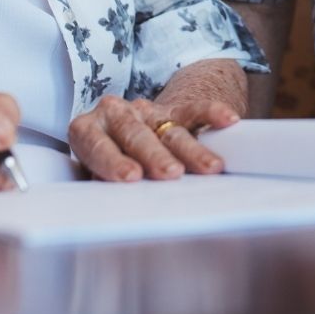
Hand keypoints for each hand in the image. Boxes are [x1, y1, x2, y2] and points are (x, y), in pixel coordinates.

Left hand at [68, 94, 240, 181]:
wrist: (120, 135)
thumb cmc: (101, 163)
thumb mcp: (90, 174)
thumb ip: (98, 183)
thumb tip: (113, 204)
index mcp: (86, 130)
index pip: (96, 144)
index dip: (113, 160)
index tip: (130, 177)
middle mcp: (115, 115)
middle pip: (136, 134)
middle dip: (155, 155)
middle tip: (170, 173)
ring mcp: (146, 111)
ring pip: (169, 129)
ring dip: (191, 148)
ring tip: (209, 168)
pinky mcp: (172, 110)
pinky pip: (194, 110)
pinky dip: (211, 113)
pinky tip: (228, 119)